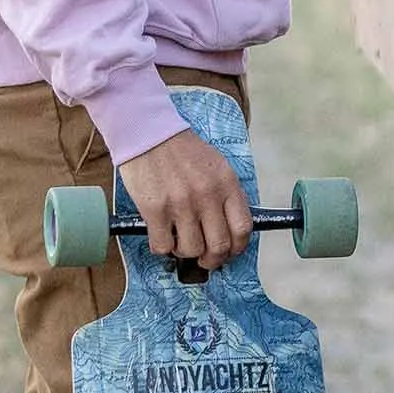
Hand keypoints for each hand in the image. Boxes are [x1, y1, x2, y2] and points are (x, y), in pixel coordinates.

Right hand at [119, 128, 252, 270]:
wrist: (150, 133)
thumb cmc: (183, 150)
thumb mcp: (216, 165)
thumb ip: (226, 194)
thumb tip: (231, 228)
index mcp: (226, 183)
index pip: (243, 228)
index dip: (238, 248)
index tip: (230, 252)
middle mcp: (207, 195)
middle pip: (219, 246)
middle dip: (213, 259)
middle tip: (205, 258)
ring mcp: (181, 204)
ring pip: (191, 250)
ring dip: (185, 251)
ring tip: (180, 238)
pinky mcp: (155, 210)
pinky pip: (163, 246)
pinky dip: (163, 246)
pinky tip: (163, 233)